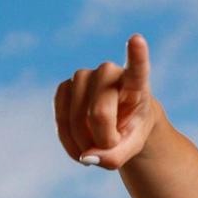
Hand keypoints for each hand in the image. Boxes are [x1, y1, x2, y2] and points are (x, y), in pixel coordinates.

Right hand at [53, 33, 164, 169]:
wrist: (120, 122)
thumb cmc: (132, 130)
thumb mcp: (134, 147)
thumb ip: (115, 157)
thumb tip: (87, 157)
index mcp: (137, 83)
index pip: (137, 68)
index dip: (137, 55)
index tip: (137, 39)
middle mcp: (109, 72)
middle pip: (100, 113)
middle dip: (104, 140)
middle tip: (113, 147)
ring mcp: (84, 76)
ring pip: (76, 116)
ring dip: (84, 142)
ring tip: (97, 148)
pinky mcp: (65, 86)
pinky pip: (60, 118)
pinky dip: (68, 141)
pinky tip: (80, 150)